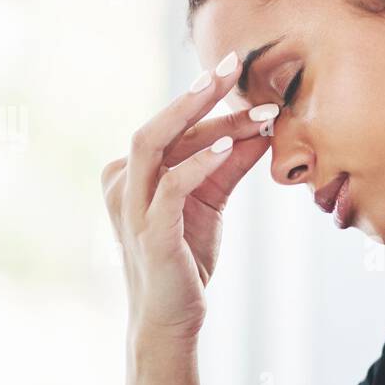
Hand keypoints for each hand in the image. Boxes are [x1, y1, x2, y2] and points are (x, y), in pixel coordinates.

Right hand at [100, 50, 278, 341]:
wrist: (173, 318)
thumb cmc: (186, 258)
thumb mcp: (212, 201)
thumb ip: (231, 164)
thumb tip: (264, 125)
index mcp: (131, 173)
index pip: (171, 128)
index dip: (207, 101)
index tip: (241, 72)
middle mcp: (121, 184)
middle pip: (156, 126)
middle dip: (195, 94)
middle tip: (233, 66)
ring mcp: (130, 208)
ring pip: (154, 147)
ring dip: (198, 120)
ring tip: (238, 101)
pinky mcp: (150, 233)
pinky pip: (171, 187)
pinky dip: (200, 163)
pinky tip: (231, 147)